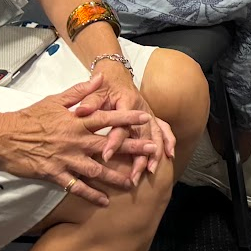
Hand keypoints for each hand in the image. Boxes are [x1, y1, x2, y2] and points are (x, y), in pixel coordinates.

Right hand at [0, 72, 159, 204]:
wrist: (2, 136)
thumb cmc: (29, 117)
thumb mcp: (55, 100)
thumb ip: (80, 92)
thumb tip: (99, 77)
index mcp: (75, 121)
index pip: (106, 118)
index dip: (126, 118)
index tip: (145, 119)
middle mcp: (74, 140)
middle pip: (108, 145)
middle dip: (131, 148)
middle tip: (151, 151)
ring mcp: (65, 158)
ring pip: (96, 169)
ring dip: (116, 176)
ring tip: (133, 182)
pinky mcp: (54, 174)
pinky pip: (76, 186)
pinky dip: (91, 194)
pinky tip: (104, 201)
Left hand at [64, 66, 176, 185]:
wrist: (116, 75)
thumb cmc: (104, 86)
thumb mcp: (95, 91)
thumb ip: (89, 101)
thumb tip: (80, 111)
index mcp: (126, 101)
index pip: (121, 124)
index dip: (114, 140)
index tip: (106, 156)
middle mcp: (141, 108)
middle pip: (143, 134)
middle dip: (140, 156)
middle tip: (134, 175)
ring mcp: (149, 113)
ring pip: (156, 134)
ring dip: (155, 153)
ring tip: (150, 171)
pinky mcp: (151, 117)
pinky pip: (164, 129)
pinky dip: (168, 141)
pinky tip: (169, 156)